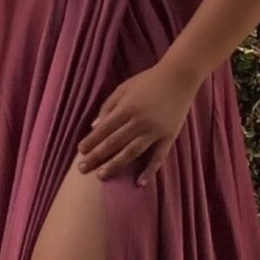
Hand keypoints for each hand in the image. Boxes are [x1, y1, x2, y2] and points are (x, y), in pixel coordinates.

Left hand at [76, 61, 197, 186]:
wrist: (179, 76)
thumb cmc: (148, 81)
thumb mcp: (124, 88)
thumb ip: (108, 106)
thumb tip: (93, 127)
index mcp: (127, 107)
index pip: (104, 129)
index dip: (91, 141)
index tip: (80, 151)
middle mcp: (139, 121)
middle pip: (114, 142)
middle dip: (96, 156)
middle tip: (82, 169)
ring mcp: (155, 130)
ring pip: (132, 152)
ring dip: (115, 165)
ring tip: (101, 176)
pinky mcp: (169, 136)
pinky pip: (158, 157)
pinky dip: (149, 170)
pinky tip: (139, 182)